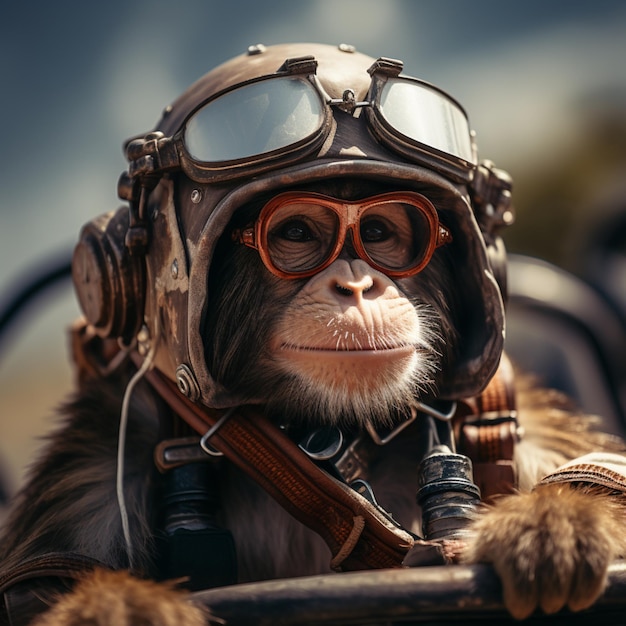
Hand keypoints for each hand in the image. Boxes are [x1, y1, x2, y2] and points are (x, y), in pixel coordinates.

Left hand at [463, 482, 625, 618]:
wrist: (551, 503)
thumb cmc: (512, 536)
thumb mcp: (488, 542)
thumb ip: (476, 561)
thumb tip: (449, 582)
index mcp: (501, 525)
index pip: (512, 559)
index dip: (519, 589)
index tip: (519, 608)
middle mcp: (532, 516)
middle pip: (541, 563)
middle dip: (545, 591)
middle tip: (544, 605)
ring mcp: (562, 518)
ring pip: (565, 563)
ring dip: (562, 590)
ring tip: (556, 603)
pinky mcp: (589, 525)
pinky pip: (592, 559)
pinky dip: (587, 585)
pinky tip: (579, 600)